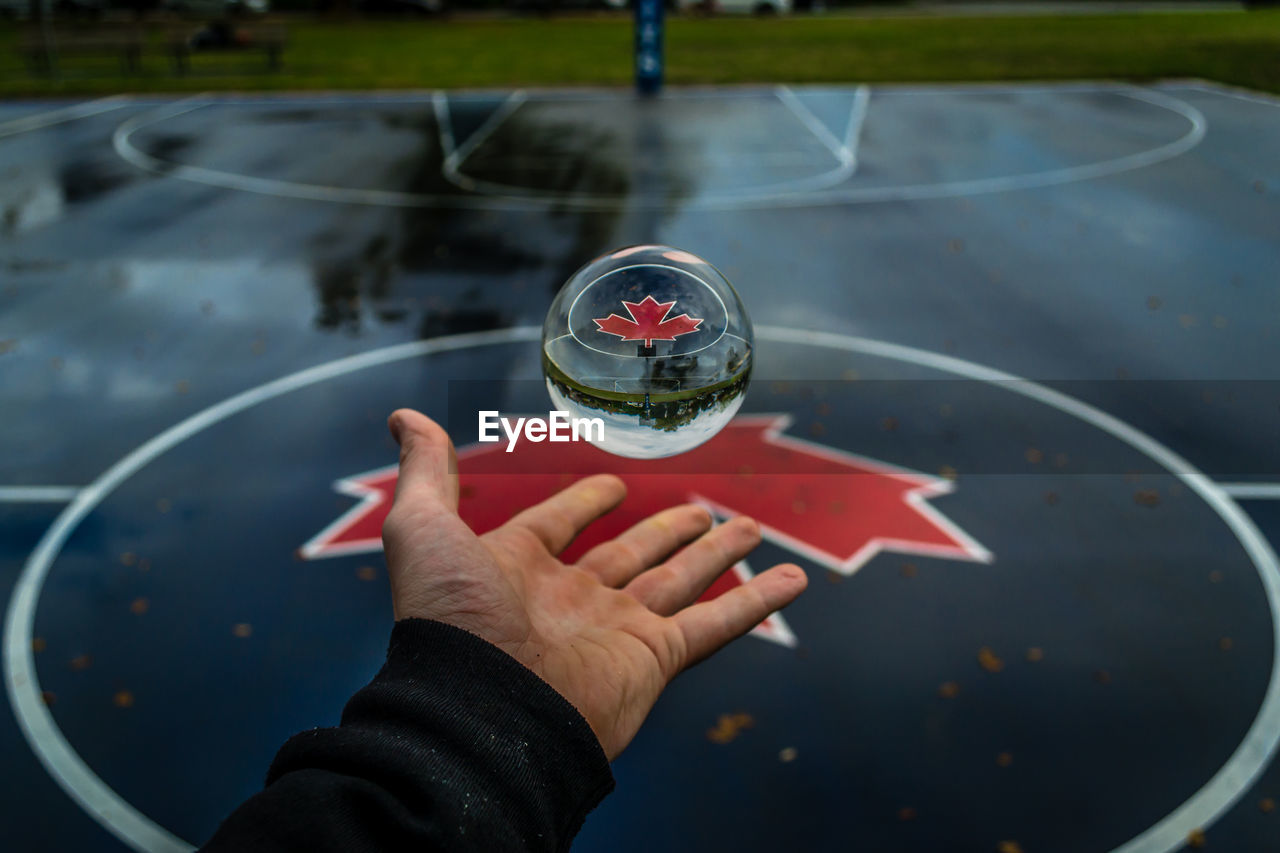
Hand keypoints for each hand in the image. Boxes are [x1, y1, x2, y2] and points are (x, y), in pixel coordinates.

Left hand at [382, 408, 807, 759]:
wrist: (483, 708)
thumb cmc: (450, 619)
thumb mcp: (422, 528)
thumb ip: (425, 471)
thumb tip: (404, 414)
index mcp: (518, 569)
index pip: (559, 526)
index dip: (584, 503)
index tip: (615, 486)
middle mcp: (572, 599)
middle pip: (633, 555)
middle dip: (666, 531)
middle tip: (700, 509)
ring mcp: (616, 630)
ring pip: (680, 581)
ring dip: (717, 555)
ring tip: (752, 526)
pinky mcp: (654, 658)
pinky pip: (714, 624)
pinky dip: (754, 602)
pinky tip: (790, 578)